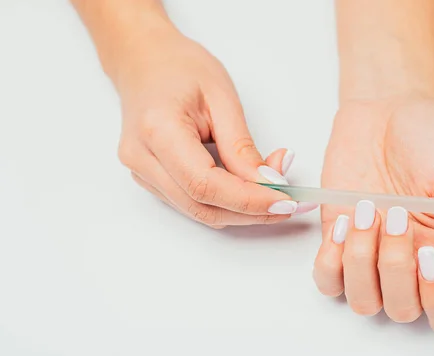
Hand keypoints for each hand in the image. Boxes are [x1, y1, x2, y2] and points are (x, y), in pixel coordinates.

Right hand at [113, 28, 314, 227]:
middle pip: (202, 207)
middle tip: (288, 204)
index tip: (284, 201)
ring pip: (198, 211)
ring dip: (240, 211)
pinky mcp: (149, 178)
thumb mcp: (222, 98)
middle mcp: (142, 158)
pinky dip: (225, 202)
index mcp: (158, 130)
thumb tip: (268, 182)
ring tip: (274, 194)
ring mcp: (141, 172)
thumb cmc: (180, 68)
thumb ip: (242, 146)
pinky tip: (248, 189)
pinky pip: (191, 202)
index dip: (249, 200)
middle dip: (250, 212)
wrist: (144, 61)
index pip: (206, 185)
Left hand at [313, 95, 433, 333]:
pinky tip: (342, 224)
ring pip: (362, 302)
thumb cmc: (425, 140)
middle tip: (397, 216)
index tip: (429, 253)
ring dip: (361, 262)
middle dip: (395, 268)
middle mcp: (407, 263)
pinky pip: (326, 280)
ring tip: (368, 212)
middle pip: (401, 311)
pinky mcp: (335, 240)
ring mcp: (368, 254)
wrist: (383, 109)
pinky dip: (331, 261)